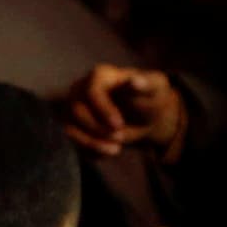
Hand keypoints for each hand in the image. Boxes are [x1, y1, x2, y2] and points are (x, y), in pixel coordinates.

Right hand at [62, 64, 187, 162]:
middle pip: (77, 111)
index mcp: (100, 75)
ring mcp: (73, 107)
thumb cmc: (150, 97)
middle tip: (120, 137)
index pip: (92, 92)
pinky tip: (109, 150)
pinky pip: (73, 141)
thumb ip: (147, 84)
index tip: (119, 125)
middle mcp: (80, 88)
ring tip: (116, 149)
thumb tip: (135, 81)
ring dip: (92, 143)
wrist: (145, 117)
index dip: (103, 110)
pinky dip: (90, 150)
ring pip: (70, 127)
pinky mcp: (72, 125)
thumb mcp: (155, 88)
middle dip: (98, 128)